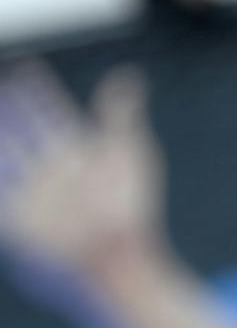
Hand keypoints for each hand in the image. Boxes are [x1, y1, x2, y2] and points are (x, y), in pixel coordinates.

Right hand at [0, 62, 167, 296]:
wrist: (121, 257)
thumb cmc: (133, 209)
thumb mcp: (131, 154)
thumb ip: (122, 115)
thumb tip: (130, 76)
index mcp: (79, 155)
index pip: (52, 114)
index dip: (40, 92)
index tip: (29, 69)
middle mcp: (53, 171)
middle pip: (22, 130)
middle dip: (8, 109)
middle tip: (2, 89)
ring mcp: (33, 193)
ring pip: (4, 156)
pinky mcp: (17, 220)